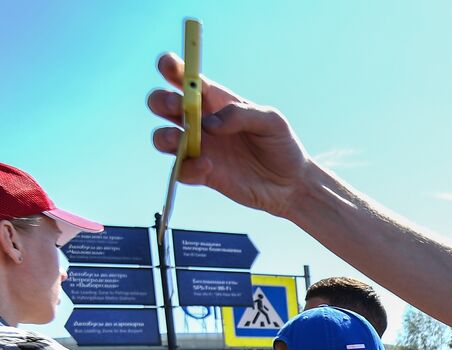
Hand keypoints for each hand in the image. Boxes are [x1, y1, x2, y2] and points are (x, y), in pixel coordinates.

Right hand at [147, 53, 309, 215]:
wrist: (290, 183)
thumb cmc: (281, 144)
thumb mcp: (271, 121)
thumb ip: (241, 115)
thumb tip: (209, 124)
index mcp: (215, 100)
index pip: (185, 78)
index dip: (171, 68)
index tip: (168, 65)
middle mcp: (201, 121)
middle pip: (162, 103)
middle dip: (161, 100)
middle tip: (177, 106)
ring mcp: (199, 148)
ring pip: (162, 137)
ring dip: (164, 136)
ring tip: (181, 139)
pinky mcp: (201, 173)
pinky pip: (181, 170)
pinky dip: (188, 167)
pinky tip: (208, 166)